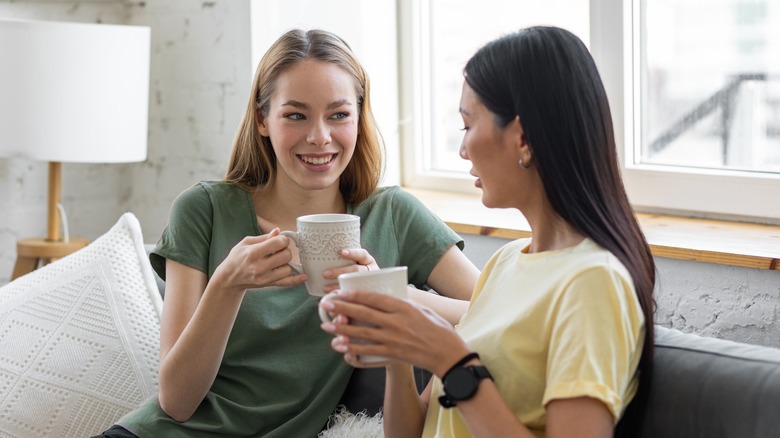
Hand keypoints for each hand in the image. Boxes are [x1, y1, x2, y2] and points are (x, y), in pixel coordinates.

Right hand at [212, 228, 306, 293]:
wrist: (228, 279)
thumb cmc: (236, 258)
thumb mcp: (245, 243)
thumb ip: (264, 237)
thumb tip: (278, 231)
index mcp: (253, 253)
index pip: (278, 243)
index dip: (283, 239)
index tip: (280, 240)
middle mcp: (259, 266)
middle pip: (286, 256)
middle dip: (285, 250)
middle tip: (278, 250)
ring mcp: (265, 277)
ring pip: (288, 268)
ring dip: (286, 263)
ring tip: (277, 261)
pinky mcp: (268, 284)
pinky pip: (286, 283)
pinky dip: (296, 280)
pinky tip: (304, 276)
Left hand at [320, 289, 470, 375]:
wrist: (448, 354)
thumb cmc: (438, 329)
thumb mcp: (422, 309)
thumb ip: (403, 304)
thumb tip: (387, 298)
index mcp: (403, 307)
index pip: (375, 298)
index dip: (356, 295)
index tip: (342, 292)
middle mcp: (396, 321)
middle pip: (364, 313)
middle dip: (342, 308)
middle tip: (326, 304)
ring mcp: (393, 338)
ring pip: (362, 332)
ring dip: (342, 328)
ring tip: (326, 325)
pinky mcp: (392, 353)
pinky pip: (368, 350)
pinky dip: (352, 347)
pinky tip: (340, 345)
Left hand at [321, 248, 379, 293]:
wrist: (370, 291)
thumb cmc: (355, 271)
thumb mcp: (355, 263)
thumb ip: (345, 259)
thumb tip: (326, 253)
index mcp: (368, 260)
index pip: (362, 254)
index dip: (352, 253)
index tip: (340, 252)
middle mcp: (371, 271)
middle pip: (356, 270)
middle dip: (340, 271)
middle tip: (325, 274)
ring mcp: (369, 283)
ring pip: (354, 283)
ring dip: (338, 285)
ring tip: (325, 288)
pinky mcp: (364, 293)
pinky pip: (353, 295)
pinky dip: (342, 294)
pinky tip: (332, 295)